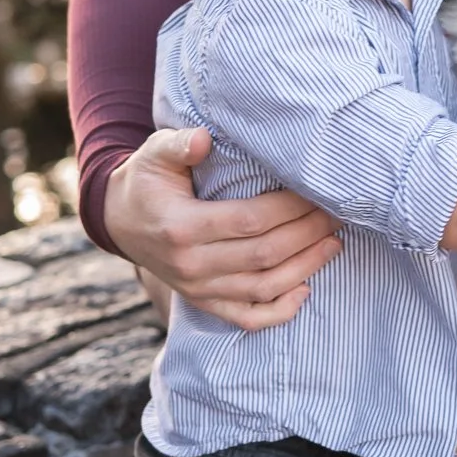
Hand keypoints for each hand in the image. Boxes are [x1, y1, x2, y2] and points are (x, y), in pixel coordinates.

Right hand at [102, 128, 340, 329]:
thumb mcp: (154, 153)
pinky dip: (279, 311)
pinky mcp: (204, 302)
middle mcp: (190, 266)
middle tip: (337, 213)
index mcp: (180, 227)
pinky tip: (305, 291)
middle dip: (307, 234)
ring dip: (305, 267)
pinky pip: (247, 317)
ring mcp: (198, 289)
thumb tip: (205, 139)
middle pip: (263, 255)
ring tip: (333, 243)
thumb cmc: (146, 180)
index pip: (248, 221)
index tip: (316, 190)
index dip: (288, 208)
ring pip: (263, 287)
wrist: (119, 220)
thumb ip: (179, 144)